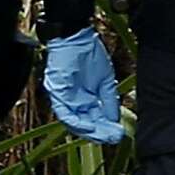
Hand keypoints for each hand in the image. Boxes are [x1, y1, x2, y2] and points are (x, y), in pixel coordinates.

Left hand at [42, 26, 124, 144]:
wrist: (76, 35)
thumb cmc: (88, 53)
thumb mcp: (105, 80)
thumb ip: (109, 101)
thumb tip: (115, 120)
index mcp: (84, 97)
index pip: (93, 118)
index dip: (105, 128)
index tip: (117, 135)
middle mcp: (72, 100)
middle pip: (84, 123)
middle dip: (99, 133)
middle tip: (112, 139)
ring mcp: (63, 97)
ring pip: (73, 122)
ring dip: (89, 131)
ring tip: (103, 136)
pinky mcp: (56, 93)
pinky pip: (64, 112)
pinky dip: (77, 122)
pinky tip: (90, 126)